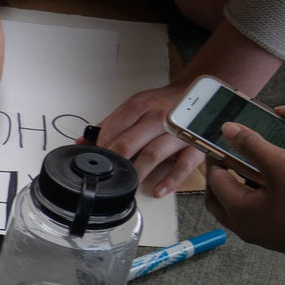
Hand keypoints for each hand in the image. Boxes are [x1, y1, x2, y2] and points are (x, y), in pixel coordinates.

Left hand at [95, 80, 205, 198]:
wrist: (201, 94)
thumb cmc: (164, 104)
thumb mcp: (136, 105)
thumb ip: (110, 124)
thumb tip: (84, 141)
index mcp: (139, 105)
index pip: (112, 130)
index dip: (101, 150)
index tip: (97, 163)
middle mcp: (158, 116)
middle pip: (127, 143)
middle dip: (114, 164)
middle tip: (108, 178)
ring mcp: (178, 130)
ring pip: (152, 154)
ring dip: (137, 173)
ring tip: (127, 187)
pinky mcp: (195, 144)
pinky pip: (183, 165)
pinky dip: (170, 180)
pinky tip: (158, 190)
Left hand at [202, 121, 284, 259]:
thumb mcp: (282, 164)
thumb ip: (253, 145)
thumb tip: (229, 130)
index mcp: (238, 210)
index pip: (214, 179)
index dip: (214, 158)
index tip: (217, 143)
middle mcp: (242, 227)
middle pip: (217, 199)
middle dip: (217, 178)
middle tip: (224, 158)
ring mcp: (256, 235)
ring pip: (233, 210)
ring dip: (233, 190)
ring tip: (246, 168)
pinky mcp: (272, 237)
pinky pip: (251, 217)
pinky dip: (250, 200)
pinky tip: (268, 186)